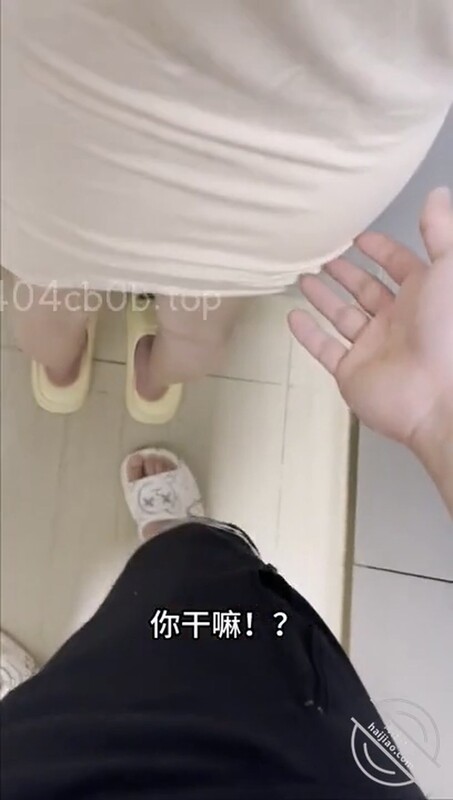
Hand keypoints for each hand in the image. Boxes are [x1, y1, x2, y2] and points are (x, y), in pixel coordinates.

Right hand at [288, 187, 452, 447]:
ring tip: (301, 276)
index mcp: (424, 297)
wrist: (437, 396)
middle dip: (346, 272)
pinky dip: (308, 334)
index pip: (400, 267)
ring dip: (324, 297)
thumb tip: (436, 194)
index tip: (358, 235)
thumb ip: (441, 232)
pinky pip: (325, 349)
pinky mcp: (352, 373)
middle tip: (322, 255)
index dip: (381, 250)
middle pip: (366, 291)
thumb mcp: (450, 269)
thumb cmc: (448, 329)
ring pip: (343, 317)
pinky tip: (292, 316)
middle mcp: (398, 321)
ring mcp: (373, 349)